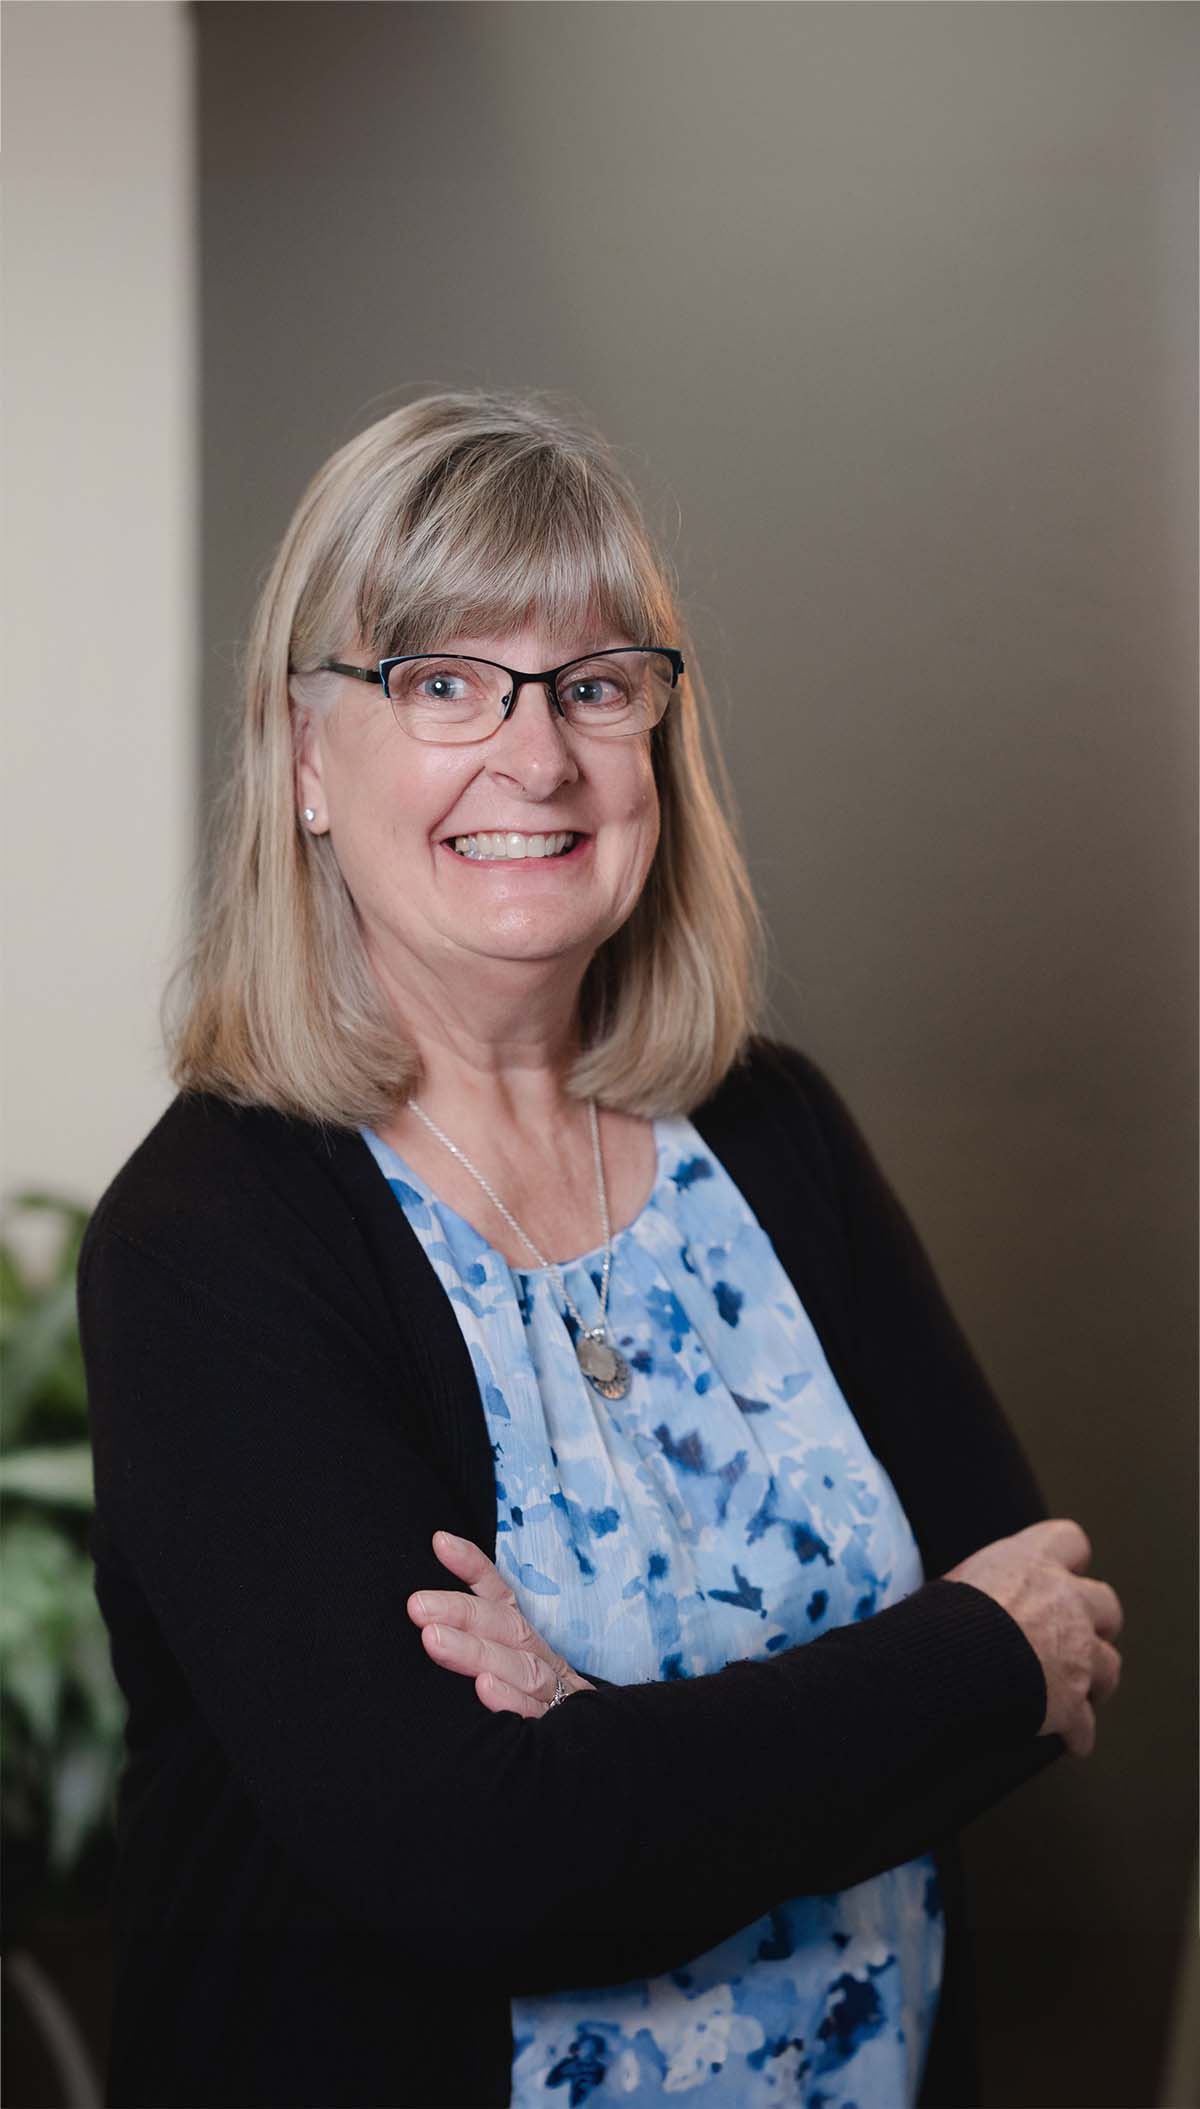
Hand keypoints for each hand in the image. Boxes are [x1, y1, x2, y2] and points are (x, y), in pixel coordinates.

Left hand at [407, 1531, 596, 1717]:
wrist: (595, 1757)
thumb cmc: (533, 1705)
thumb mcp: (506, 1666)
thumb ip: (474, 1638)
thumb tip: (430, 1597)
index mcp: (526, 1640)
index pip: (500, 1596)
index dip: (472, 1567)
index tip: (439, 1541)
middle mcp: (542, 1659)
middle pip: (506, 1627)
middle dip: (461, 1613)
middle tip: (417, 1606)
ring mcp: (554, 1693)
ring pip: (520, 1666)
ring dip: (476, 1652)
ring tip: (434, 1639)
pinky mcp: (557, 1728)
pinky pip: (535, 1713)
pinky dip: (511, 1700)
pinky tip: (485, 1689)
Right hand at [944, 1518, 1122, 1757]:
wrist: (959, 1657)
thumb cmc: (944, 1615)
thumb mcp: (956, 1581)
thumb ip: (981, 1585)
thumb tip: (969, 1597)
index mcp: (1033, 1563)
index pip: (1069, 1540)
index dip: (1068, 1557)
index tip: (1060, 1571)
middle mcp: (1065, 1602)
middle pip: (1106, 1604)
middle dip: (1095, 1622)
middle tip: (1077, 1635)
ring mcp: (1077, 1652)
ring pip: (1110, 1665)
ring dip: (1096, 1678)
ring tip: (1082, 1690)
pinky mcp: (1073, 1700)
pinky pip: (1084, 1725)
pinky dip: (1078, 1734)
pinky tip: (1070, 1741)